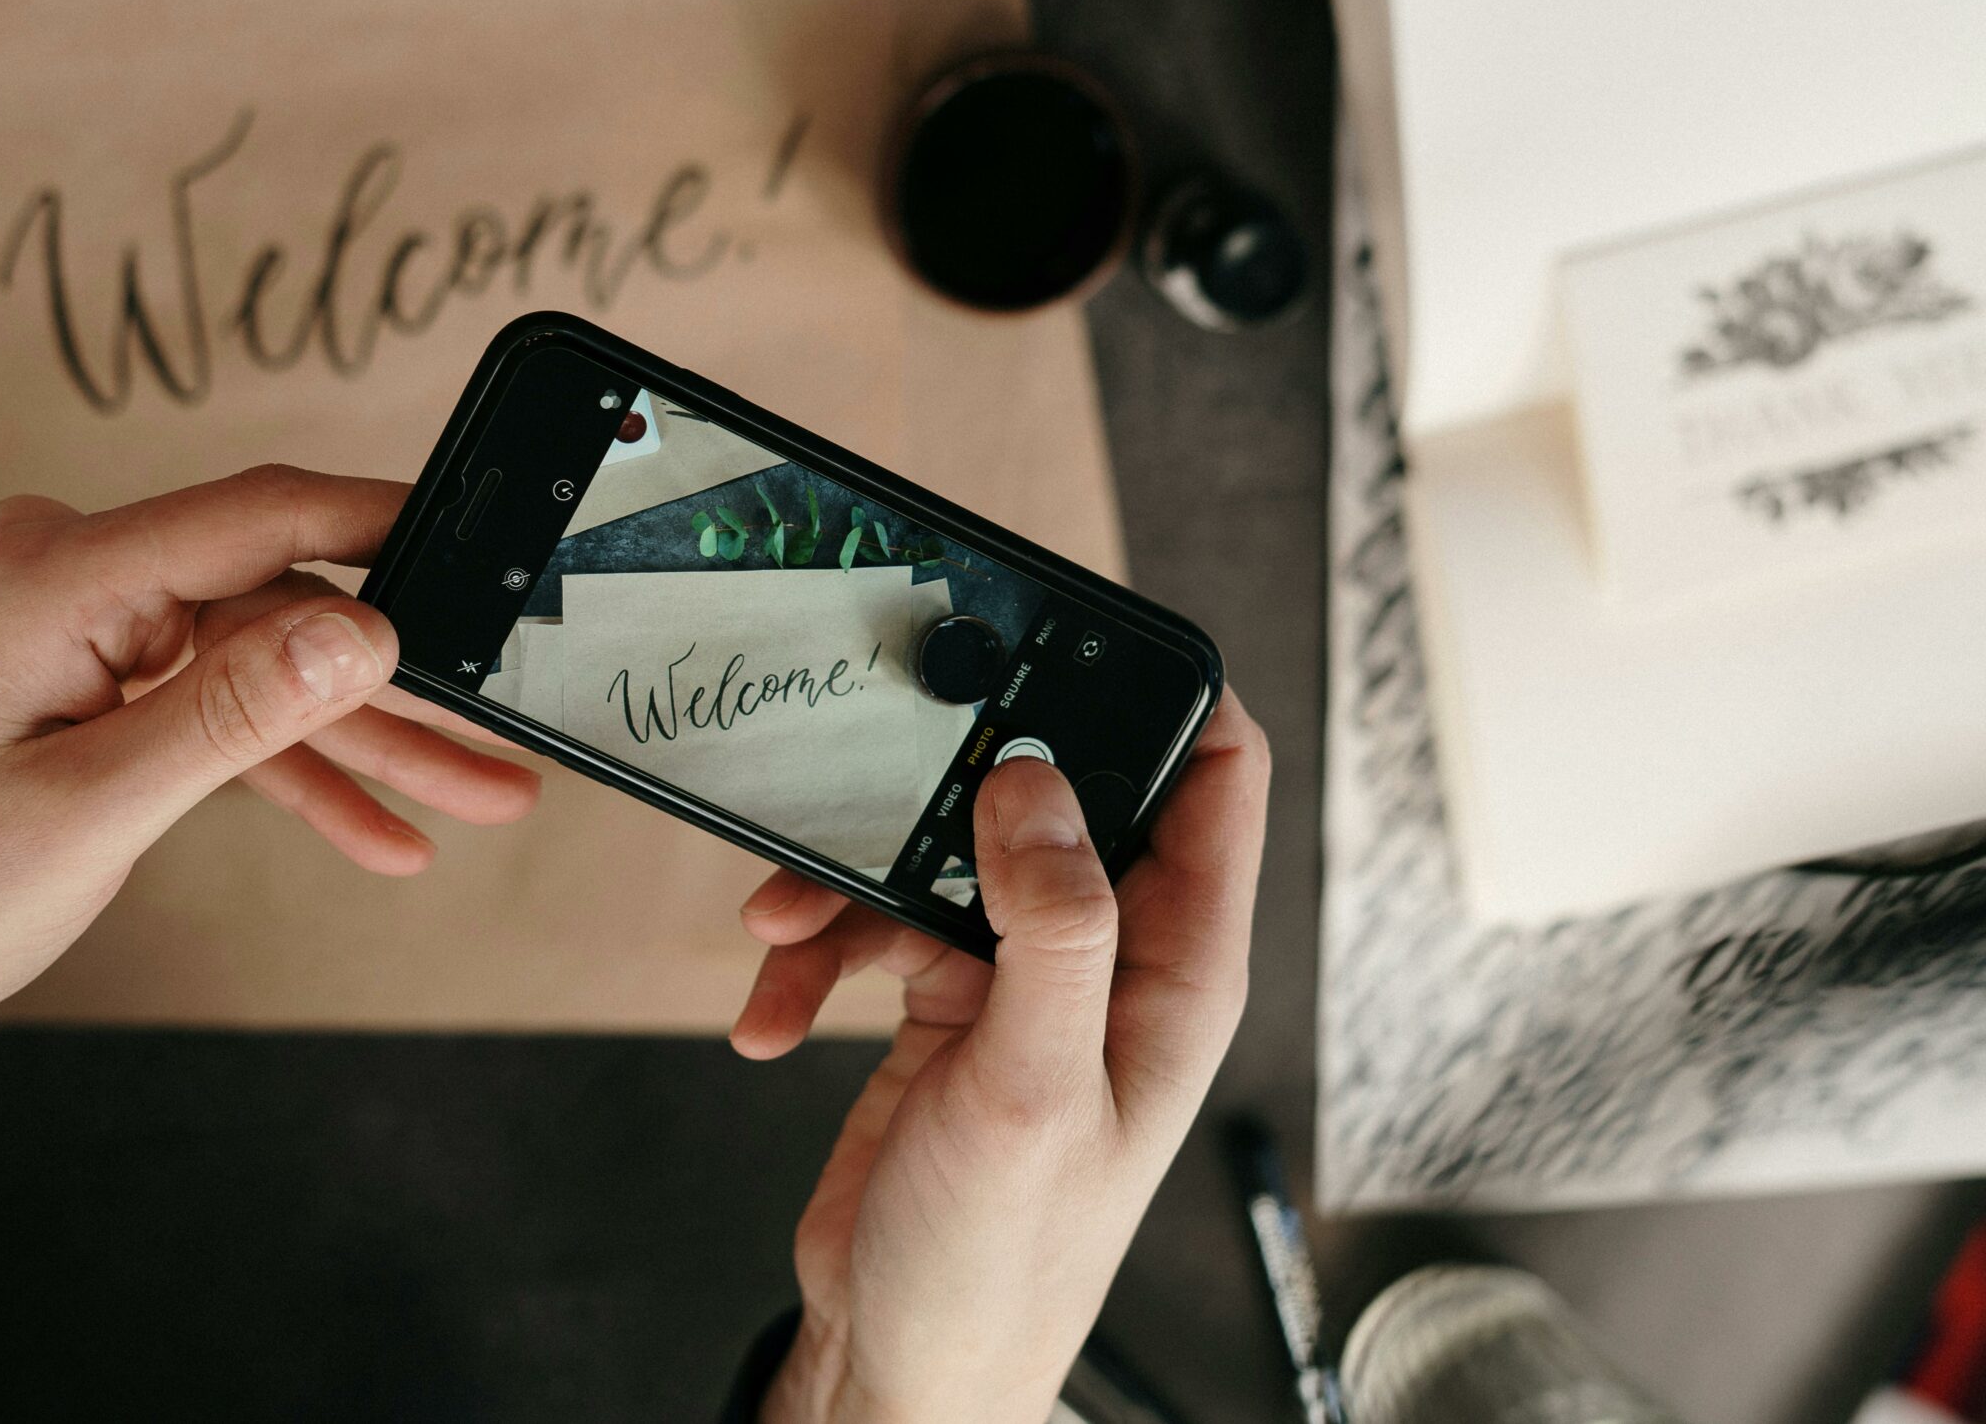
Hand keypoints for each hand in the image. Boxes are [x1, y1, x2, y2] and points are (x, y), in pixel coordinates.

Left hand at [0, 465, 538, 1128]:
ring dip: (361, 741)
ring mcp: (82, 626)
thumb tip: (361, 629)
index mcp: (53, 576)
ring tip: (475, 798)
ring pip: (264, 666)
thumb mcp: (93, 811)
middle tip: (499, 745)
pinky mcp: (92, 677)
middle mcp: (68, 575)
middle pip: (279, 607)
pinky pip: (219, 709)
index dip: (384, 528)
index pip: (256, 517)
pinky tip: (379, 828)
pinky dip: (291, 769)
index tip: (489, 548)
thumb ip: (234, 711)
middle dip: (393, 691)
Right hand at [731, 696, 1267, 1423]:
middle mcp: (1109, 956)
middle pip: (1052, 792)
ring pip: (941, 852)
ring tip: (787, 925)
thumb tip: (1037, 784)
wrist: (902, 1355)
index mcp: (1178, 964)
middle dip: (957, 775)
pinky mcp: (942, 1004)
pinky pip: (874, 925)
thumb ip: (1051, 927)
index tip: (1070, 636)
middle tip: (887, 769)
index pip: (1213, 775)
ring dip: (852, 879)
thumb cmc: (1004, 1262)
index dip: (1161, 688)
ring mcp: (1021, 977)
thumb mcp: (1036, 1084)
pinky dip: (814, 954)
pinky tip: (773, 1013)